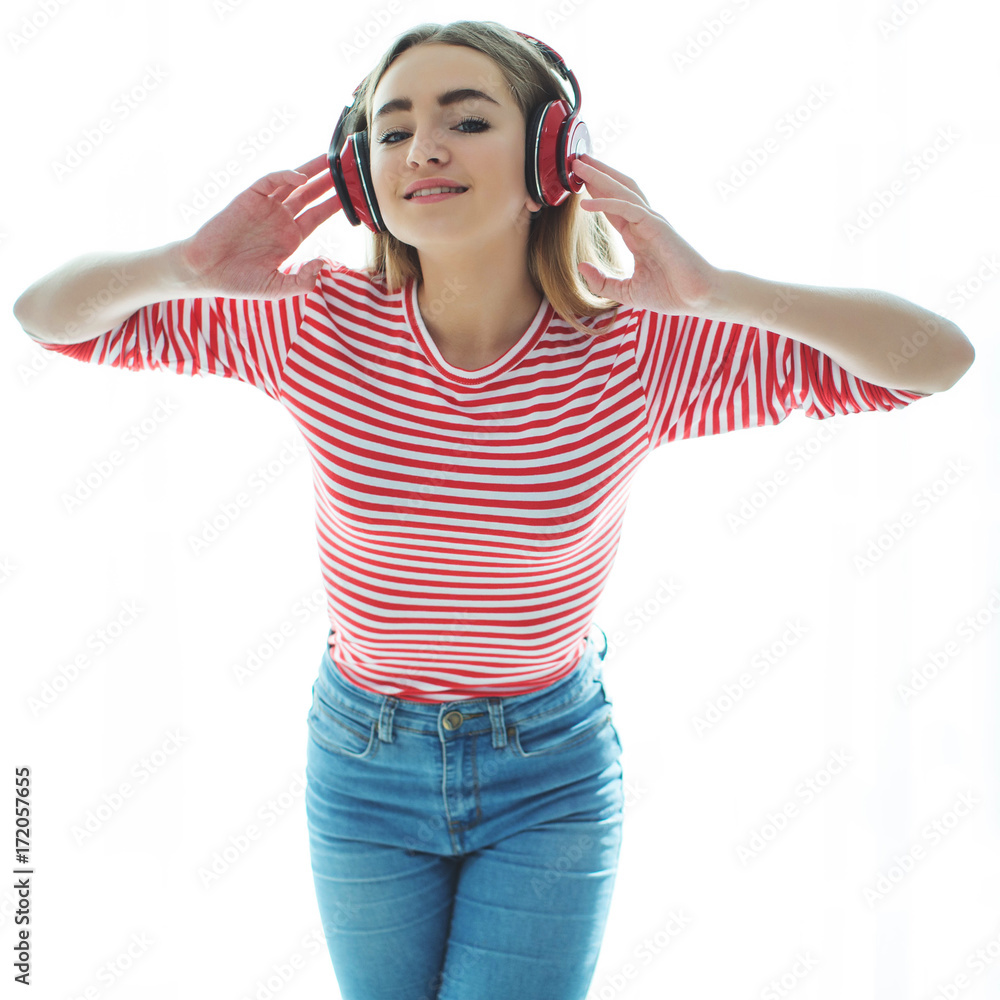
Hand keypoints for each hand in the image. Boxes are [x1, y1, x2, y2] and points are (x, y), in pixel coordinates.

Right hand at [178, 153, 340, 297]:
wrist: (205, 271)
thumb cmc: (238, 281)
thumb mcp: (277, 288)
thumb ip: (301, 280)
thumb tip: (322, 265)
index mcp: (290, 238)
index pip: (318, 215)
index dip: (335, 205)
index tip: (354, 196)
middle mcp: (280, 219)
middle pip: (310, 194)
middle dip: (329, 182)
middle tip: (348, 169)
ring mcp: (265, 207)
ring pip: (293, 183)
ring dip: (312, 171)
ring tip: (331, 159)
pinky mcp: (249, 198)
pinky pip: (271, 182)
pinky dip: (285, 176)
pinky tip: (301, 177)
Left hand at [573, 151, 719, 313]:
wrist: (698, 298)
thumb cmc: (670, 294)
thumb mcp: (626, 291)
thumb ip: (601, 282)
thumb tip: (581, 266)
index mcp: (638, 236)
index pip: (613, 208)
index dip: (596, 194)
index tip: (578, 183)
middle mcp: (644, 224)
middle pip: (617, 191)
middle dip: (597, 175)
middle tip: (576, 161)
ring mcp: (652, 223)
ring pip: (622, 192)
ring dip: (600, 177)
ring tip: (579, 165)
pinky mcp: (657, 227)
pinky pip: (627, 209)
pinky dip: (606, 203)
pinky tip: (586, 203)